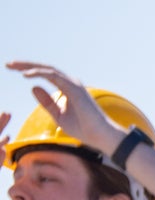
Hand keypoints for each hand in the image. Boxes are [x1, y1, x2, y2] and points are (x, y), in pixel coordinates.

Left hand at [8, 62, 123, 157]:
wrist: (99, 135)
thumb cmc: (83, 128)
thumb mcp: (58, 115)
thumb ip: (46, 102)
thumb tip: (33, 87)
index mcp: (67, 87)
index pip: (45, 74)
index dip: (29, 70)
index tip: (13, 69)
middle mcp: (70, 82)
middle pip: (44, 69)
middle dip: (25, 65)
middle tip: (8, 64)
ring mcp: (73, 84)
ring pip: (47, 69)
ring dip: (29, 66)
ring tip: (12, 66)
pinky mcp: (74, 88)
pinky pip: (53, 76)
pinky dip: (38, 73)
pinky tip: (25, 75)